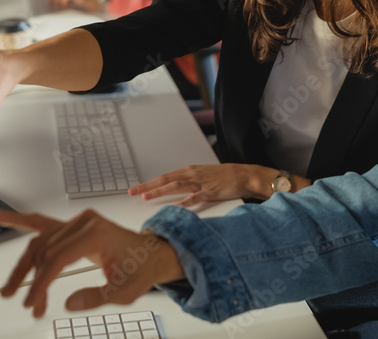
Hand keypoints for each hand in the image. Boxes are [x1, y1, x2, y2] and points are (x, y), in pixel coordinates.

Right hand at [0, 208, 184, 316]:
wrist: (150, 254)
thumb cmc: (139, 269)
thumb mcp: (125, 292)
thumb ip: (96, 297)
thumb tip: (68, 302)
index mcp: (97, 233)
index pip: (58, 258)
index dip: (41, 283)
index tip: (31, 302)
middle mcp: (84, 222)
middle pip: (45, 250)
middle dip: (31, 280)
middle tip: (23, 303)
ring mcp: (77, 221)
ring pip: (39, 242)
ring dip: (25, 268)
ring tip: (11, 290)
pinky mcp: (72, 225)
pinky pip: (41, 223)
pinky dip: (19, 221)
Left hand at [129, 164, 283, 205]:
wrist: (245, 175)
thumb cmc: (225, 177)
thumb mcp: (203, 177)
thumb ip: (189, 183)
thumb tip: (174, 191)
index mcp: (189, 171)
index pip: (165, 177)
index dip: (149, 183)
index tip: (136, 189)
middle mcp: (192, 174)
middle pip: (165, 180)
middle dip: (148, 186)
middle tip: (132, 191)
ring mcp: (201, 183)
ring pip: (176, 186)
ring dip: (160, 191)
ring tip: (146, 197)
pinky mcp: (210, 191)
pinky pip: (195, 198)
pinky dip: (184, 202)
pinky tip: (174, 207)